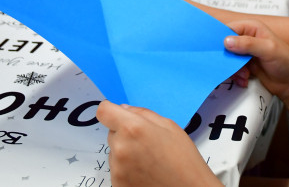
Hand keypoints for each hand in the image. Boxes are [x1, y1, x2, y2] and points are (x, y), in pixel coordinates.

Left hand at [96, 101, 220, 186]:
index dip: (111, 111)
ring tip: (149, 161)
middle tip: (146, 143)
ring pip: (114, 152)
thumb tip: (125, 109)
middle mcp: (121, 148)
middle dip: (124, 134)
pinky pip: (116, 170)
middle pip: (111, 133)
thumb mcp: (170, 126)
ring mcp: (117, 169)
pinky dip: (126, 170)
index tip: (116, 115)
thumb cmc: (184, 161)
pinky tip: (145, 172)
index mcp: (133, 128)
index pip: (103, 111)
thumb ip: (143, 114)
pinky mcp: (117, 184)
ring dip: (125, 153)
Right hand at [224, 19, 288, 99]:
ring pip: (227, 59)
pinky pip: (232, 69)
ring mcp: (244, 52)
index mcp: (252, 27)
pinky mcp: (244, 65)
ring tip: (244, 75)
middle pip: (225, 45)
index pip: (229, 29)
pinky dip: (236, 76)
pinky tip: (245, 80)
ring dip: (233, 69)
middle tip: (233, 67)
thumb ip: (248, 44)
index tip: (218, 51)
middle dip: (227, 58)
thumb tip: (226, 41)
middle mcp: (246, 38)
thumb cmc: (286, 62)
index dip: (220, 39)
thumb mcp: (268, 50)